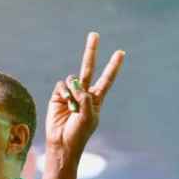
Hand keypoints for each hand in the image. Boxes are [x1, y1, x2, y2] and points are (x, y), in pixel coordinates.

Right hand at [45, 32, 123, 163]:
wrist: (62, 144)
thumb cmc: (78, 134)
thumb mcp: (88, 117)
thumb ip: (85, 99)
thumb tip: (76, 84)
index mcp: (96, 100)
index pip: (107, 79)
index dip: (113, 66)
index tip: (121, 52)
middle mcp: (84, 93)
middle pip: (89, 68)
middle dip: (91, 51)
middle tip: (94, 34)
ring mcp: (71, 94)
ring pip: (73, 79)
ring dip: (73, 90)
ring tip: (72, 107)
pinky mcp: (58, 96)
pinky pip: (62, 85)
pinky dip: (64, 92)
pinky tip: (64, 103)